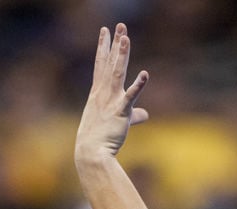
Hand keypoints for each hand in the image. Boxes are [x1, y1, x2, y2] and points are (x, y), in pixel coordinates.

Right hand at [75, 23, 148, 160]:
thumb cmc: (99, 140)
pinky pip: (130, 97)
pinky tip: (145, 74)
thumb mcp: (115, 123)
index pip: (101, 66)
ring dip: (121, 56)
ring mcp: (111, 102)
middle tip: (119, 26)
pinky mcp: (120, 112)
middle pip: (109, 64)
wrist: (91, 154)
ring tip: (125, 38)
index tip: (105, 32)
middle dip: (114, 44)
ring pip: (117, 74)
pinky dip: (138, 86)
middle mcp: (103, 94)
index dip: (104, 48)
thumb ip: (133, 115)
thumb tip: (146, 115)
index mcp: (98, 94)